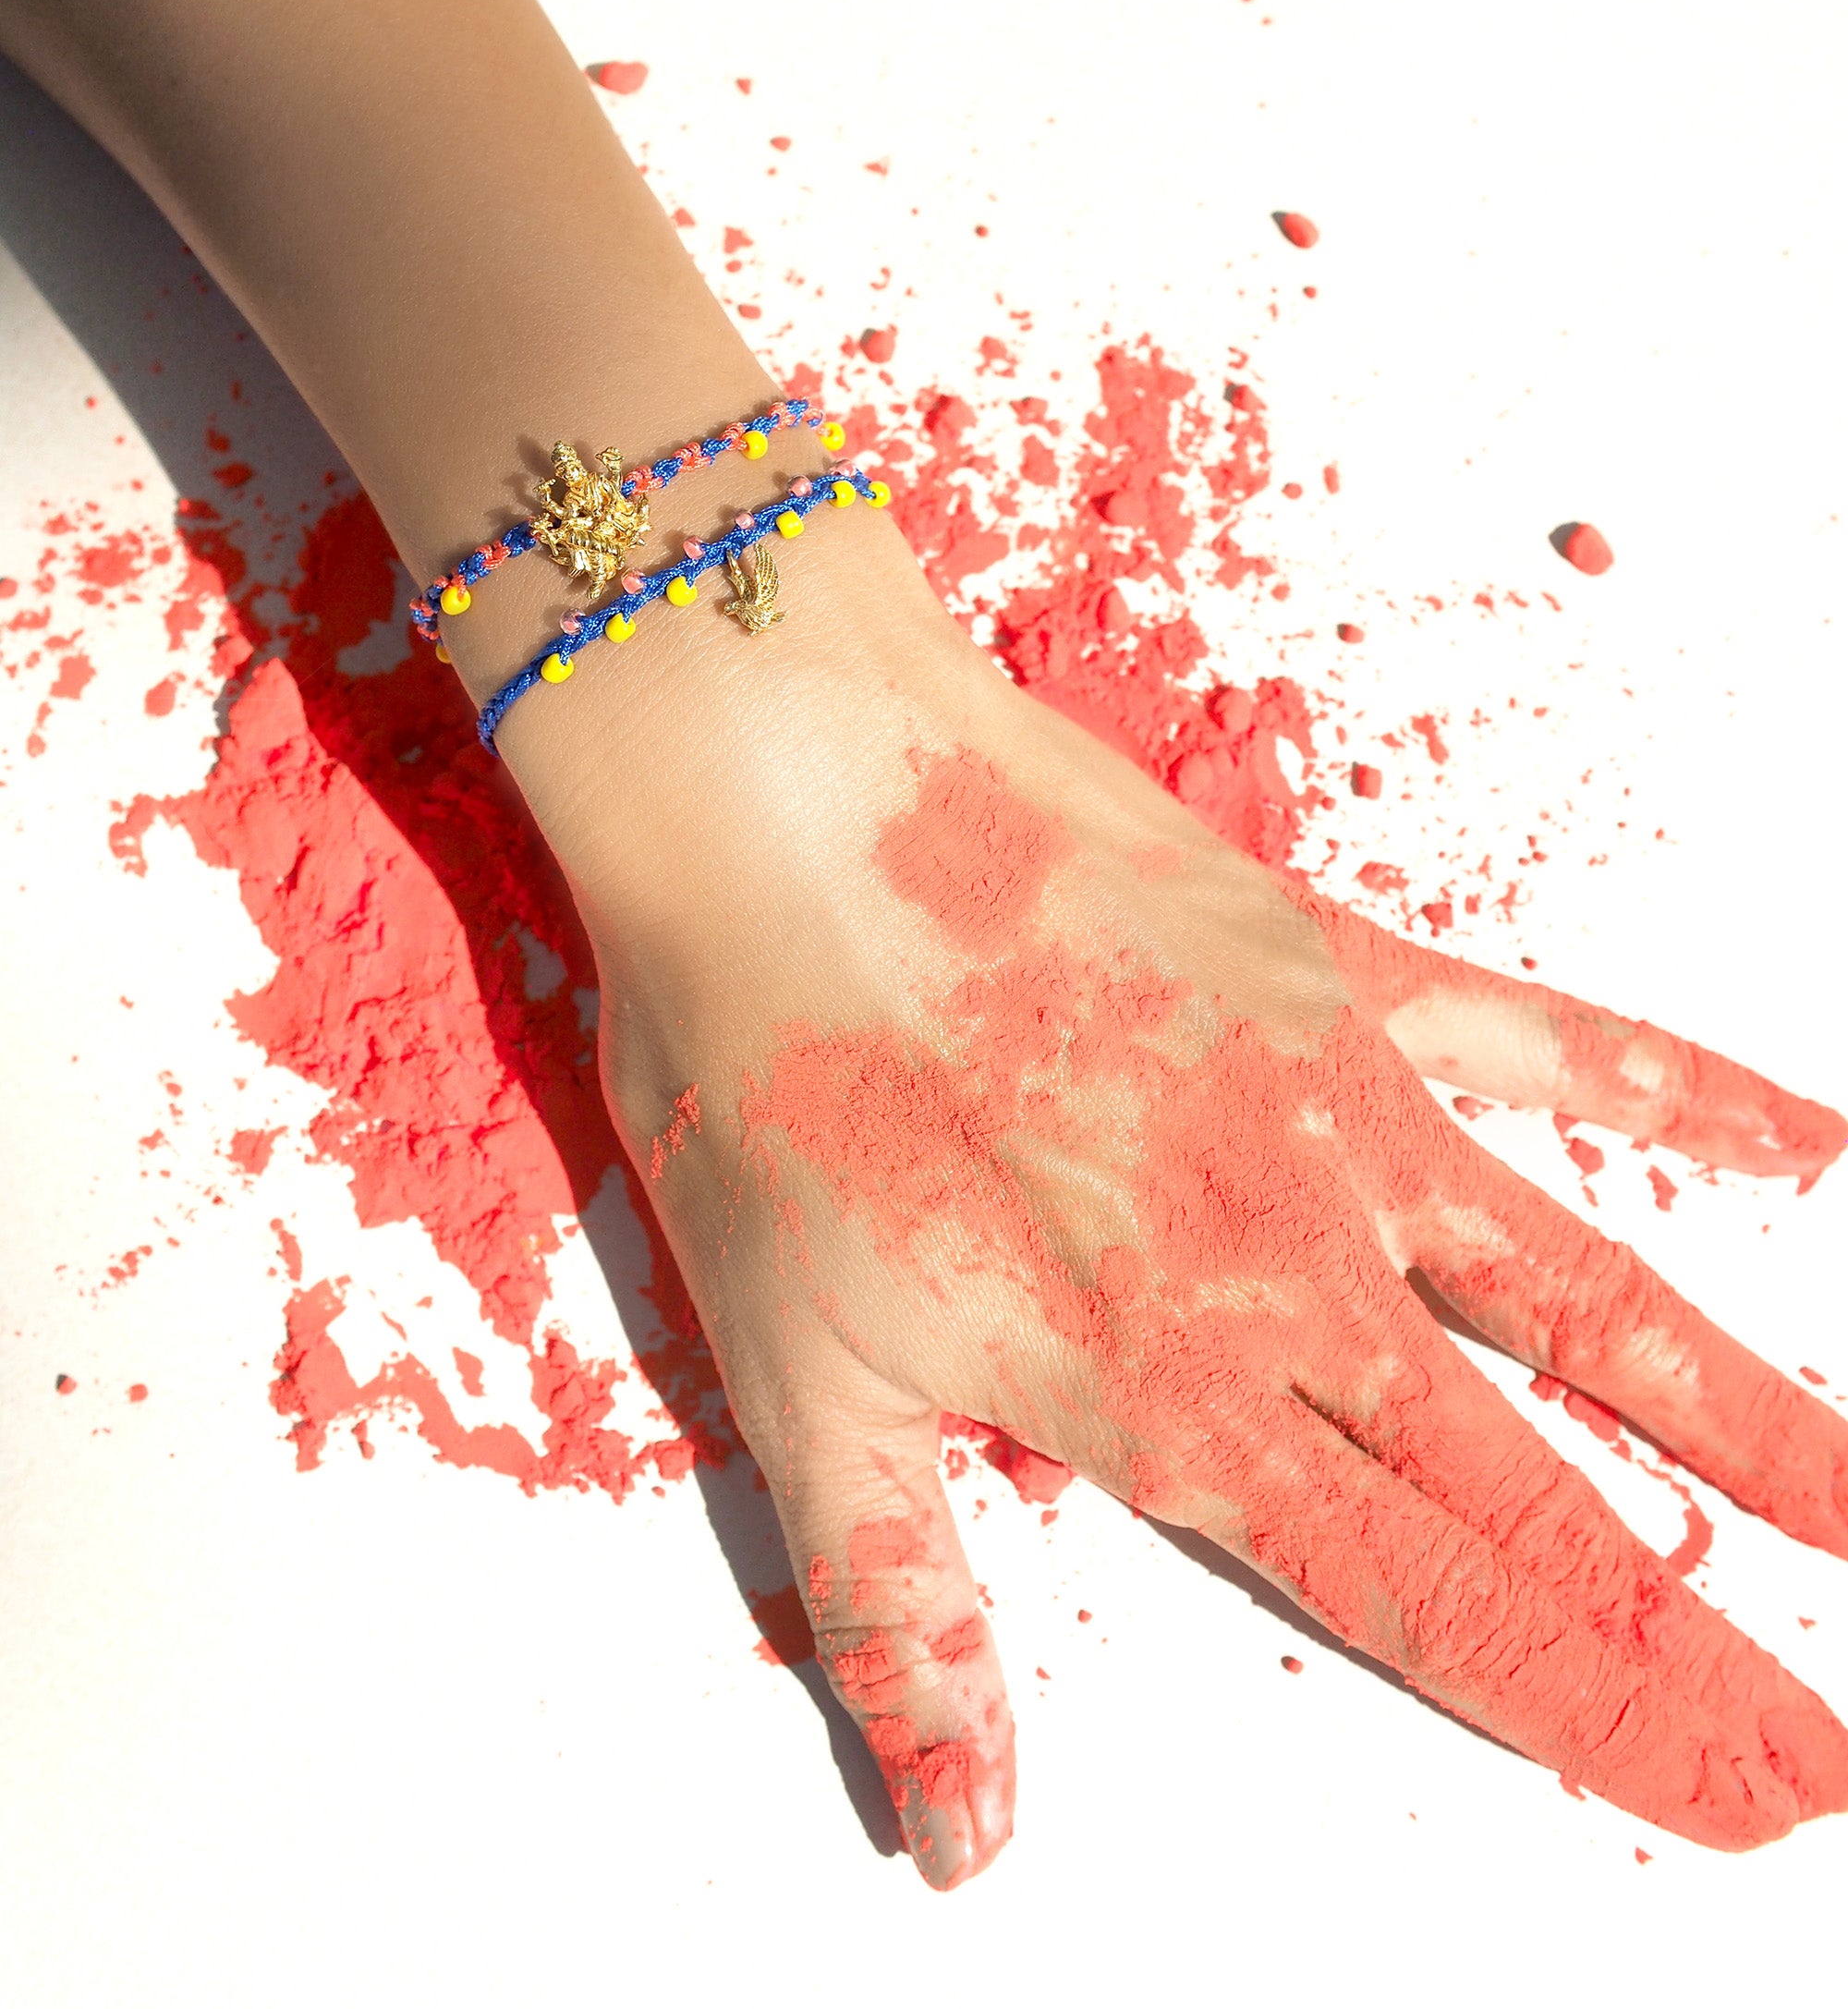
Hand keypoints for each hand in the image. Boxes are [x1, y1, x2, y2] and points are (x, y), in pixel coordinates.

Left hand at [505, 502, 1847, 1889]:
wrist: (790, 792)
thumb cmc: (765, 1065)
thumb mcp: (795, 1379)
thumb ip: (908, 1610)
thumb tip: (964, 1837)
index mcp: (1161, 1384)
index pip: (1418, 1594)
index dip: (1578, 1710)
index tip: (1716, 1793)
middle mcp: (1288, 1267)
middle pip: (1533, 1487)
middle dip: (1684, 1631)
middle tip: (1816, 1743)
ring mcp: (1334, 1109)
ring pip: (1584, 1295)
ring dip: (1738, 1414)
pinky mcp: (1334, 969)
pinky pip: (1544, 1041)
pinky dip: (1675, 1089)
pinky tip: (1793, 1139)